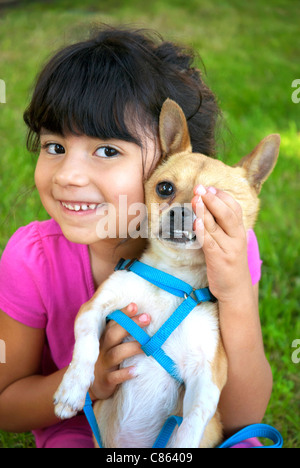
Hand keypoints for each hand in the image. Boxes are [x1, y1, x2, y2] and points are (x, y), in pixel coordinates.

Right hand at [89, 303, 149, 400]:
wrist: (95, 387)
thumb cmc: (108, 360)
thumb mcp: (111, 345)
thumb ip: (122, 332)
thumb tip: (144, 316)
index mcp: (104, 338)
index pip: (112, 322)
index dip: (123, 314)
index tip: (134, 305)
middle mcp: (102, 349)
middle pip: (113, 334)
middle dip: (130, 325)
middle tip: (147, 318)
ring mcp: (103, 365)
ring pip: (115, 354)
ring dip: (131, 348)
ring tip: (146, 346)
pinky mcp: (106, 381)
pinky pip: (115, 377)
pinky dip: (125, 373)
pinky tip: (136, 371)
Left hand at [192, 185, 251, 302]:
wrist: (235, 291)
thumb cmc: (229, 265)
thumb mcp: (230, 244)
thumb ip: (222, 228)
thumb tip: (206, 210)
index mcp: (240, 232)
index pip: (234, 209)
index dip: (222, 197)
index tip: (210, 188)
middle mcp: (236, 238)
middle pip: (227, 214)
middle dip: (212, 199)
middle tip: (200, 188)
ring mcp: (228, 249)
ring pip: (216, 226)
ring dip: (204, 211)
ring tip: (195, 199)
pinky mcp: (218, 259)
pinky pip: (209, 242)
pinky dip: (202, 231)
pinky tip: (196, 222)